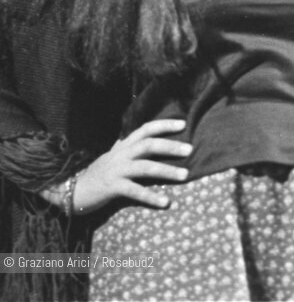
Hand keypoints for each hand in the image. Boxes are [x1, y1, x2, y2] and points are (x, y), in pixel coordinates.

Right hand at [55, 119, 191, 214]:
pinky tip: (165, 202)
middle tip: (190, 149)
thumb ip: (124, 147)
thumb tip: (131, 137)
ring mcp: (116, 170)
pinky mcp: (111, 187)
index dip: (164, 125)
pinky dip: (151, 196)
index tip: (183, 123)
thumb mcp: (112, 156)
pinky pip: (134, 191)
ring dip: (167, 171)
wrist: (70, 190)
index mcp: (123, 146)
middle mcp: (120, 155)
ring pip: (145, 167)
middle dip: (171, 146)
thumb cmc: (96, 174)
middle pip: (149, 145)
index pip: (145, 129)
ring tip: (185, 175)